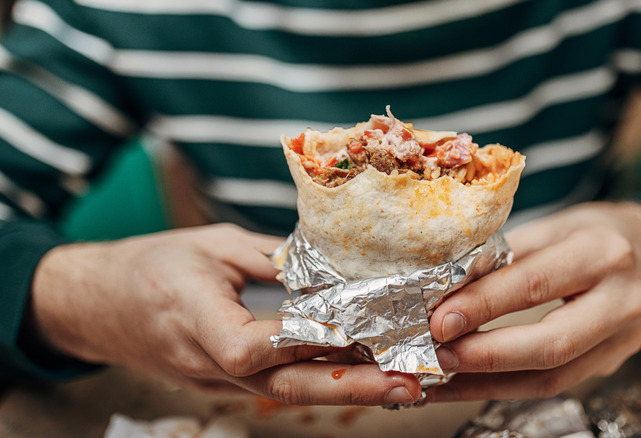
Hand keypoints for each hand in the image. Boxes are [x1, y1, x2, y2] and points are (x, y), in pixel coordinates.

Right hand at [29, 223, 420, 405]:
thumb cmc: (148, 266)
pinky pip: (273, 388)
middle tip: (404, 385)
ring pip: (283, 394)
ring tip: (399, 385)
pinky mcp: (221, 383)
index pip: (250, 345)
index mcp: (194, 316)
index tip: (357, 336)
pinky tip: (356, 378)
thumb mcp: (209, 244)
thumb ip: (267, 258)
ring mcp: (213, 380)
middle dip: (347, 389)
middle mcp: (205, 360)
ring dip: (343, 392)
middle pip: (280, 387)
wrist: (95, 304)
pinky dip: (317, 385)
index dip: (304, 344)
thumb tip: (325, 266)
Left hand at [426, 202, 640, 401]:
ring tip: (442, 377)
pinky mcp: (611, 363)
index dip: (483, 306)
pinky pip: (554, 384)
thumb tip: (449, 285)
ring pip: (552, 376)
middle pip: (549, 343)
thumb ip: (507, 254)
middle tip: (438, 356)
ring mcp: (622, 340)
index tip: (440, 318)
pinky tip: (469, 384)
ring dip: (489, 382)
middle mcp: (621, 301)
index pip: (534, 285)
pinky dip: (505, 388)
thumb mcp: (553, 226)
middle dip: (485, 356)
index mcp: (601, 254)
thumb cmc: (596, 232)